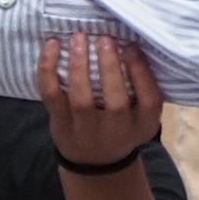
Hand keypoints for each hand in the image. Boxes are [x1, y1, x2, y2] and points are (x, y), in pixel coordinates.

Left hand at [39, 23, 164, 167]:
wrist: (96, 161)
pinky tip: (51, 46)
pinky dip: (48, 69)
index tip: (131, 46)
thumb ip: (143, 86)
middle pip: (116, 102)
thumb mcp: (142, 115)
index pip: (149, 100)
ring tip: (79, 38)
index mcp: (142, 125)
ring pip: (81, 97)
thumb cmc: (123, 125)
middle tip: (105, 38)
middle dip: (110, 67)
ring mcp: (85, 129)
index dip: (141, 72)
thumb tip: (133, 43)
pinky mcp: (60, 123)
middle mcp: (116, 130)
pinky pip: (51, 94)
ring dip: (79, 65)